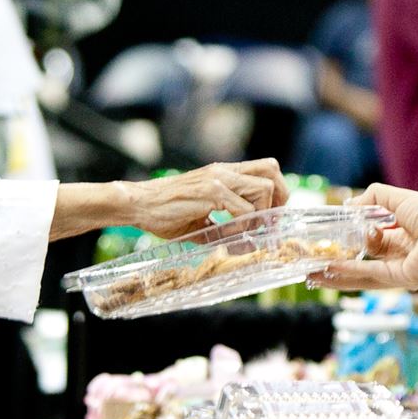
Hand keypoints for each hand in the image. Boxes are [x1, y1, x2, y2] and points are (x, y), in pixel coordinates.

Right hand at [128, 159, 288, 238]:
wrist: (138, 204)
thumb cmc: (165, 213)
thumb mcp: (202, 221)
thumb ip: (226, 231)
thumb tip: (248, 248)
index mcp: (225, 173)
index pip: (267, 170)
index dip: (277, 193)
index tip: (269, 219)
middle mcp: (224, 171)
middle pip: (272, 171)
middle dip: (279, 200)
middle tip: (268, 224)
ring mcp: (218, 178)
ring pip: (263, 189)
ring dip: (260, 215)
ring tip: (244, 232)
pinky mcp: (210, 191)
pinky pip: (242, 209)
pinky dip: (241, 226)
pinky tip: (226, 235)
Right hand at [314, 183, 417, 291]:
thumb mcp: (395, 198)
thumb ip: (370, 199)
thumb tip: (347, 206)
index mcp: (399, 239)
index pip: (367, 244)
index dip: (346, 243)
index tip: (325, 242)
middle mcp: (398, 256)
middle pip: (360, 262)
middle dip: (336, 263)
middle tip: (311, 263)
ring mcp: (399, 270)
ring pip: (361, 274)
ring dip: (337, 274)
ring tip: (312, 273)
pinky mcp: (403, 278)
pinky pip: (372, 275)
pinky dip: (351, 272)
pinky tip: (331, 269)